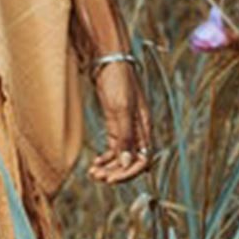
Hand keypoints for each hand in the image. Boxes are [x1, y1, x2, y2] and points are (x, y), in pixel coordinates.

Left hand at [86, 59, 153, 182]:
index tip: (111, 180)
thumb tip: (128, 163)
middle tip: (98, 178)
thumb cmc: (118, 79)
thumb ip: (126, 136)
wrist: (107, 59)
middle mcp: (138, 130)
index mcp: (145, 127)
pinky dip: (106, 157)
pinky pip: (114, 147)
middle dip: (116, 172)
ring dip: (109, 167)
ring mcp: (126, 127)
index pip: (143, 160)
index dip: (129, 173)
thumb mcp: (121, 108)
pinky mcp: (115, 123)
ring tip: (93, 173)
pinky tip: (96, 162)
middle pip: (132, 161)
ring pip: (121, 156)